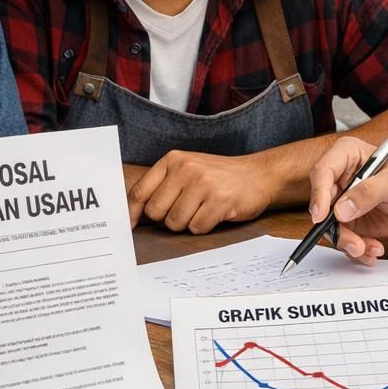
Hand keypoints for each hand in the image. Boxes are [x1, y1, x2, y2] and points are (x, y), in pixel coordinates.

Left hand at [127, 151, 275, 232]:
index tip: (130, 227)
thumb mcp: (187, 170)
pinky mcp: (220, 200)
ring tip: (202, 210)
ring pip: (175, 223)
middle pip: (155, 212)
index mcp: (173, 160)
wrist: (257, 175)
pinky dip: (204, 227)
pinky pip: (197, 228)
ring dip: (187, 224)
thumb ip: (162, 187)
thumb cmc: (217, 177)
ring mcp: (203, 183)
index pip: (140, 192)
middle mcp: (186, 168)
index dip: (131, 214)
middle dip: (166, 220)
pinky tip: (215, 214)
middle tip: (184, 212)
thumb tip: (132, 216)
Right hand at [307, 136, 387, 265]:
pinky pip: (342, 238)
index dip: (319, 193)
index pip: (323, 171)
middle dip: (335, 227)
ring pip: (330, 225)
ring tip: (369, 248)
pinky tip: (372, 249)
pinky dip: (356, 249)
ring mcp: (341, 201)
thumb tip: (341, 209)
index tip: (322, 215)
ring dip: (348, 241)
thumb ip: (369, 192)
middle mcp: (340, 177)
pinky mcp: (346, 221)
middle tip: (354, 242)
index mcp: (348, 154)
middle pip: (322, 202)